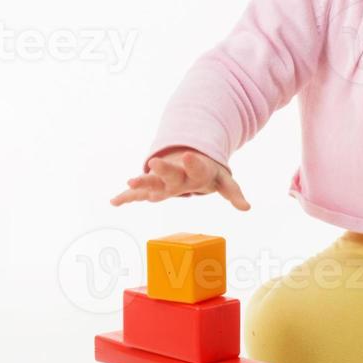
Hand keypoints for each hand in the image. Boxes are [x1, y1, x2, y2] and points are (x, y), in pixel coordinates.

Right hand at [110, 146, 250, 210]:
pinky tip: (115, 202)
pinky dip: (127, 197)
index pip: (197, 167)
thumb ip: (234, 194)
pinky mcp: (153, 184)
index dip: (194, 162)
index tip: (189, 155)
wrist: (191, 160)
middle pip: (171, 172)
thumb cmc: (210, 174)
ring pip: (153, 179)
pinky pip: (138, 192)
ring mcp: (164, 178)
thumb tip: (247, 208)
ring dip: (143, 180)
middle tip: (154, 162)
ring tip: (130, 181)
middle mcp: (179, 174)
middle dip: (164, 168)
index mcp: (197, 171)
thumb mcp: (225, 182)